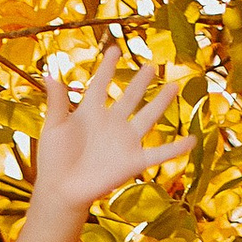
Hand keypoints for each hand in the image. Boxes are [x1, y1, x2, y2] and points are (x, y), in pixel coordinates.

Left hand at [31, 39, 190, 219]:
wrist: (60, 191)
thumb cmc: (53, 161)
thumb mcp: (54, 127)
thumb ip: (57, 101)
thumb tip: (49, 74)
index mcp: (90, 113)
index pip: (100, 84)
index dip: (106, 67)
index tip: (114, 49)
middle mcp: (111, 123)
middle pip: (129, 97)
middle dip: (141, 81)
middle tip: (152, 66)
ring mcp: (124, 141)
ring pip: (148, 117)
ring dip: (161, 102)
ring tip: (174, 86)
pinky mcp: (134, 161)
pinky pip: (159, 153)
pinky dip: (176, 148)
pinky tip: (192, 140)